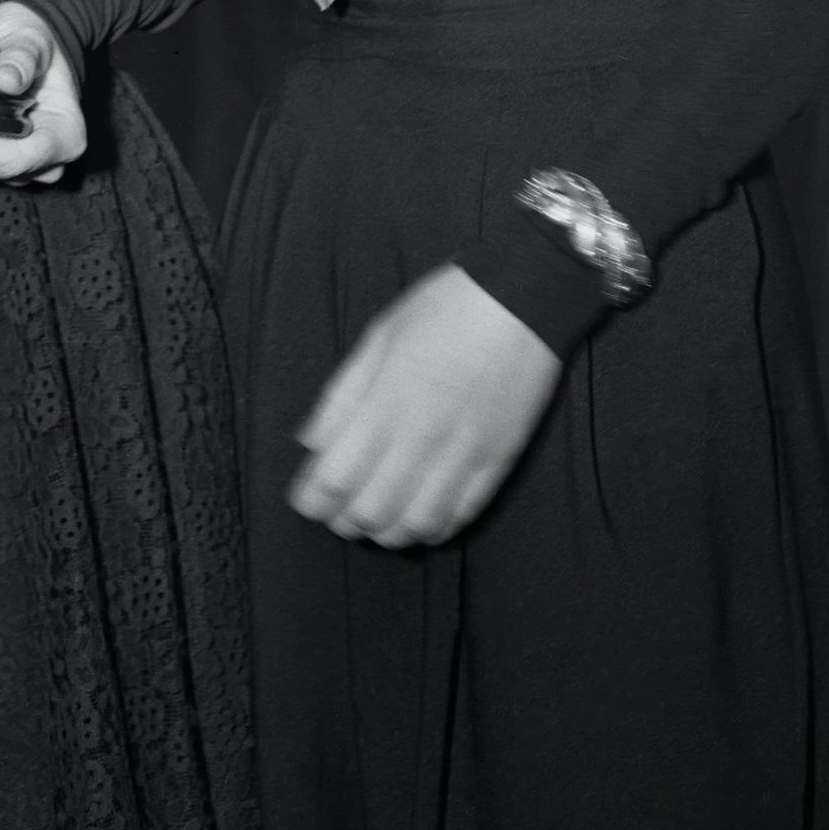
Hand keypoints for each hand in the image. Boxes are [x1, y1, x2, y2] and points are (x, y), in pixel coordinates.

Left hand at [290, 263, 561, 549]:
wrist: (523, 297)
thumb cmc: (444, 307)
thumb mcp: (380, 334)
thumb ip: (343, 393)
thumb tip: (311, 442)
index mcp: (387, 400)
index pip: (336, 476)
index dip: (313, 499)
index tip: (306, 499)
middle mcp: (423, 435)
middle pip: (372, 510)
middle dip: (344, 521)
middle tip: (336, 513)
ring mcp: (464, 452)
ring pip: (417, 523)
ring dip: (388, 533)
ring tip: (376, 522)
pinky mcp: (499, 460)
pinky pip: (462, 514)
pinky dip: (434, 529)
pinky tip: (420, 521)